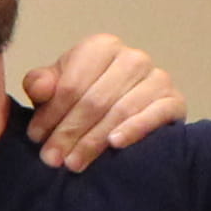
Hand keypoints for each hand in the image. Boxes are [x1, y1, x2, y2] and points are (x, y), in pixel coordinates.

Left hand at [16, 31, 181, 166]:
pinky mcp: (174, 100)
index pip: (72, 83)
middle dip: (69, 132)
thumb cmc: (83, 98)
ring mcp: (157, 77)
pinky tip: (115, 144)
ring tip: (73, 163)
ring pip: (120, 110)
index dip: (51, 113)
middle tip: (52, 158)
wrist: (124, 112)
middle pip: (95, 99)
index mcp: (101, 48)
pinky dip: (135, 129)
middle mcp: (132, 57)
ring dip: (94, 140)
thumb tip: (39, 88)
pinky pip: (155, 114)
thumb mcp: (56, 88)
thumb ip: (41, 84)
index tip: (36, 138)